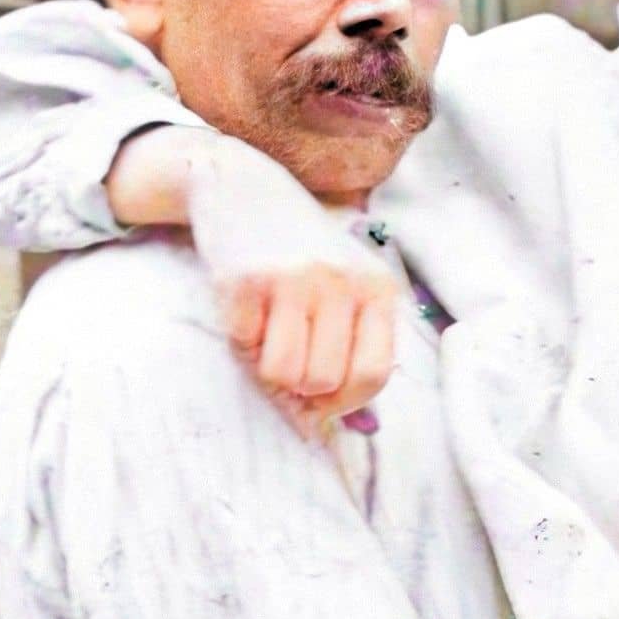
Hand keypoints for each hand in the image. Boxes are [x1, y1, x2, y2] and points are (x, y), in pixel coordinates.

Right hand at [155, 133, 406, 426]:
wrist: (243, 186)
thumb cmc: (299, 255)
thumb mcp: (341, 292)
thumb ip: (344, 355)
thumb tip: (314, 432)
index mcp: (378, 289)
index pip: (374, 375)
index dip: (344, 400)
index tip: (323, 394)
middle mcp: (343, 281)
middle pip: (323, 382)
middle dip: (300, 383)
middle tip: (288, 352)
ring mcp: (295, 278)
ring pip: (283, 373)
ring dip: (267, 366)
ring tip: (268, 330)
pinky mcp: (246, 279)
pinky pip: (243, 346)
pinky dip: (240, 340)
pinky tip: (247, 308)